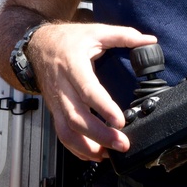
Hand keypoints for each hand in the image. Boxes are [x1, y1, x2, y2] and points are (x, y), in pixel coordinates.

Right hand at [28, 22, 155, 161]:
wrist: (38, 45)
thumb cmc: (67, 40)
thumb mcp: (95, 31)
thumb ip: (123, 35)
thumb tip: (149, 40)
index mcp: (72, 65)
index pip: (87, 90)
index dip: (103, 107)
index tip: (119, 121)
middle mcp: (62, 86)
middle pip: (76, 117)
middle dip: (99, 135)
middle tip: (121, 144)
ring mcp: (56, 101)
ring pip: (66, 131)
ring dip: (87, 147)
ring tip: (109, 154)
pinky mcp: (55, 111)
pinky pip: (62, 134)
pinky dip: (77, 149)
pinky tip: (95, 153)